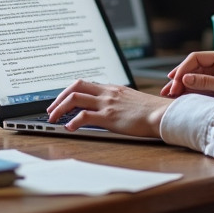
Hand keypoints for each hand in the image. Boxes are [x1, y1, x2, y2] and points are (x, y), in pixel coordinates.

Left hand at [47, 80, 171, 137]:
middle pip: (75, 87)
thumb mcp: (130, 100)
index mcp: (112, 88)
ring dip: (60, 109)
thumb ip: (117, 100)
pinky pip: (84, 116)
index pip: (84, 83)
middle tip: (51, 110)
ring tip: (53, 119)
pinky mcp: (109, 117)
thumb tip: (107, 108)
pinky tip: (69, 128)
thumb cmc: (150, 111)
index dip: (68, 91)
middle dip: (59, 98)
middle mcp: (107, 93)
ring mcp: (107, 103)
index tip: (61, 101)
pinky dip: (73, 121)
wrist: (162, 114)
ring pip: (75, 99)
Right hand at [161, 50, 213, 106]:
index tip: (174, 84)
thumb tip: (184, 79)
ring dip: (183, 84)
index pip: (195, 58)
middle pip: (194, 67)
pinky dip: (193, 89)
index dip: (182, 70)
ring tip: (169, 95)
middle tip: (166, 92)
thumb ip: (207, 83)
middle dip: (179, 78)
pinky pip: (204, 82)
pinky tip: (182, 95)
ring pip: (197, 75)